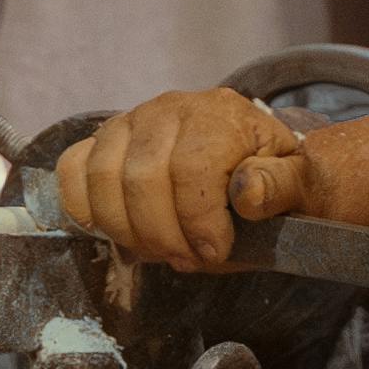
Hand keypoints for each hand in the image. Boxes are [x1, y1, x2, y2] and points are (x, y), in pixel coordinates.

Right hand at [55, 87, 307, 268]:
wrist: (247, 155)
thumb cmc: (268, 177)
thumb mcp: (295, 182)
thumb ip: (281, 187)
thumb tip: (247, 193)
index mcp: (220, 116)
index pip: (191, 169)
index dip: (198, 222)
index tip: (214, 252)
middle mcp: (170, 109)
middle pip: (142, 178)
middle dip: (163, 235)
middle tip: (186, 259)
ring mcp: (131, 121)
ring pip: (103, 177)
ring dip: (127, 230)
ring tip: (159, 250)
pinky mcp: (104, 139)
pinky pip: (73, 169)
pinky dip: (85, 207)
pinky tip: (118, 231)